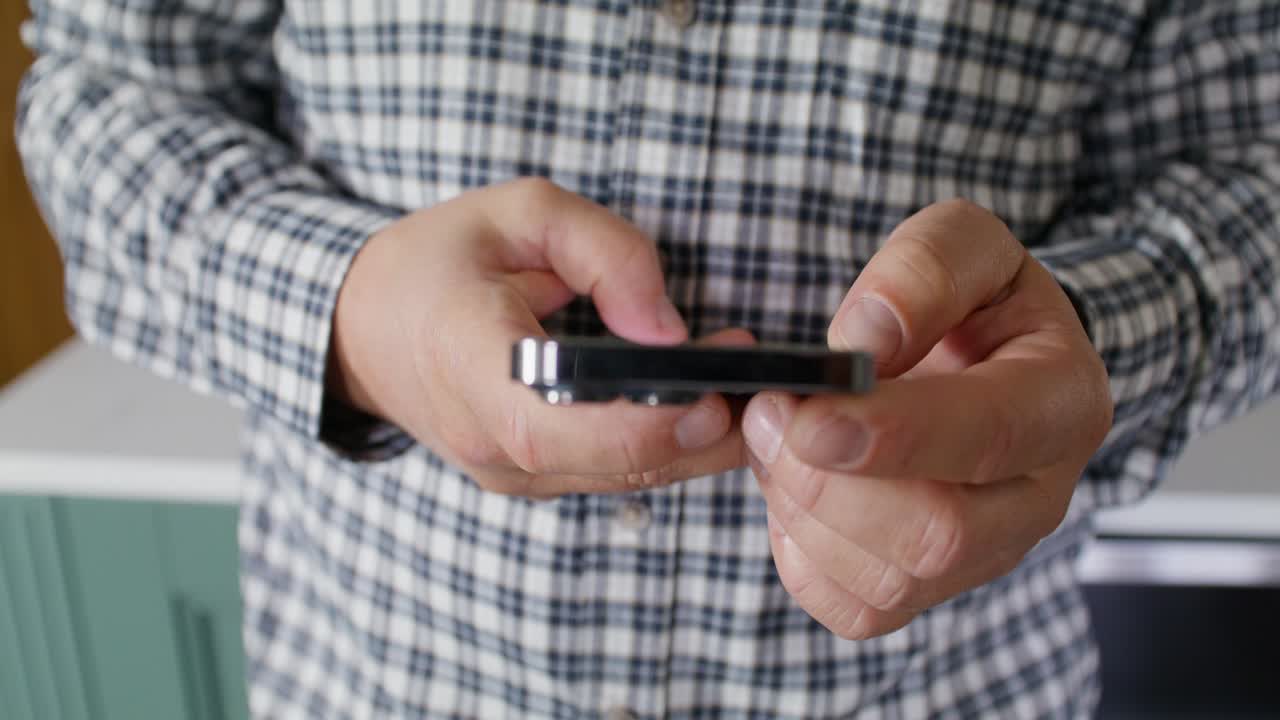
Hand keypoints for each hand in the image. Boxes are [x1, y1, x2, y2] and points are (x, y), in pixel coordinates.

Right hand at [330, 178, 752, 497]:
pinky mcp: (527, 478)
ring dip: (697, 442)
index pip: (560, 424)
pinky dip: (663, 447)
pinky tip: (698, 405)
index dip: (649, 421)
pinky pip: (610, 475)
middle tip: (762, 381)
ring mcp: (507, 472)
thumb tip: (669, 328)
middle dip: (706, 430)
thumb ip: (604, 252)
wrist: (364, 327)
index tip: (718, 386)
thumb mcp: (521, 212)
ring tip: (743, 384)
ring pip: (625, 479)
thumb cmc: (441, 259)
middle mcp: (488, 439)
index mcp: (470, 363)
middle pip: (615, 464)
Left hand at [742, 199, 1111, 639]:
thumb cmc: (970, 304)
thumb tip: (864, 341)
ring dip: (803, 511)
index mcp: (1061, 400)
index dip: (893, 436)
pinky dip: (801, 553)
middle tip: (766, 413)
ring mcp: (987, 555)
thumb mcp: (963, 245)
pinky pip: (854, 609)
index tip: (807, 418)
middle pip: (939, 533)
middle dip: (829, 481)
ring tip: (777, 439)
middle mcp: (1037, 495)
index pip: (988, 436)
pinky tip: (795, 490)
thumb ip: (922, 272)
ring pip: (890, 581)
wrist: (979, 361)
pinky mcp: (929, 591)